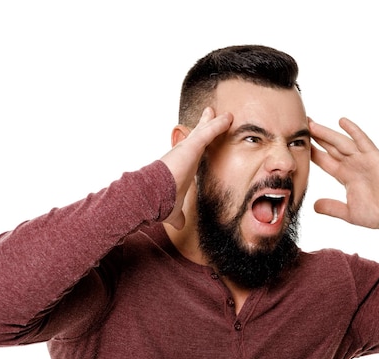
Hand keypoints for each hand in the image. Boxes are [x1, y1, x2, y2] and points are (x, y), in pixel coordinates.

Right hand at [160, 107, 232, 228]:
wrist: (150, 197)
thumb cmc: (159, 203)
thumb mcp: (173, 210)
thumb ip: (178, 215)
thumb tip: (180, 225)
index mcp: (182, 166)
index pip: (193, 151)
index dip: (199, 142)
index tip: (203, 136)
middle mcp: (183, 154)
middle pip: (198, 135)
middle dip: (206, 124)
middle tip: (212, 113)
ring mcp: (186, 149)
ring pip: (204, 131)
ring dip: (216, 122)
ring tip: (228, 114)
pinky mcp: (190, 147)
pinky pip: (208, 133)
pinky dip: (218, 125)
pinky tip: (228, 119)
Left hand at [309, 117, 378, 229]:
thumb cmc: (377, 213)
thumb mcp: (348, 212)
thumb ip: (331, 207)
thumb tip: (314, 206)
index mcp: (344, 175)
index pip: (324, 160)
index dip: (311, 152)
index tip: (298, 144)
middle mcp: (352, 164)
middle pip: (330, 147)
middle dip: (316, 137)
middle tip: (301, 124)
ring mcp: (363, 160)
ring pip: (341, 142)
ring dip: (327, 133)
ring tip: (312, 123)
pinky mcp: (375, 158)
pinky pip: (363, 142)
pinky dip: (353, 131)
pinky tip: (342, 121)